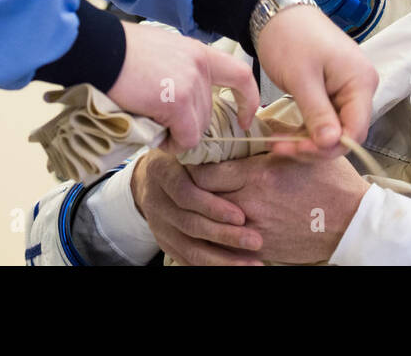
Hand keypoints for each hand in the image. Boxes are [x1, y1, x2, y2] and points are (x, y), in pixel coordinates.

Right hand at [107, 21, 258, 151]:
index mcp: (197, 52)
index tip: (244, 119)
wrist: (101, 51)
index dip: (247, 99)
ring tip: (152, 126)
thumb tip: (179, 94)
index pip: (240, 75)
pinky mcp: (177, 102)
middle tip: (163, 125)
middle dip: (189, 124)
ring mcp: (191, 84)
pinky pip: (186, 137)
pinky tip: (156, 137)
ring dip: (177, 134)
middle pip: (208, 111)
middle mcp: (200, 66)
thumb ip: (178, 69)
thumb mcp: (160, 51)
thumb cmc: (120, 51)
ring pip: (197, 128)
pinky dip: (173, 144)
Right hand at [129, 150, 262, 265]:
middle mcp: (156, 201)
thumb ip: (214, 151)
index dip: (212, 206)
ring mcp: (159, 225)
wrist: (151, 177)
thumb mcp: (192, 143)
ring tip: (253, 263)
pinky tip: (235, 268)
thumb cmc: (184, 156)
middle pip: (190, 224)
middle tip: (256, 241)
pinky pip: (187, 260)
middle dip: (225, 236)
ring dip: (223, 260)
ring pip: (190, 249)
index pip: (184, 193)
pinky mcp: (165, 243)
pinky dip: (212, 267)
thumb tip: (259, 149)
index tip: (241, 216)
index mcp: (161, 171)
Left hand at [186, 152, 370, 264]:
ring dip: (207, 208)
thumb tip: (248, 121)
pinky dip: (223, 228)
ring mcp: (254, 229)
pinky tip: (225, 217)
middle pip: (201, 197)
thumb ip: (271, 136)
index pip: (204, 172)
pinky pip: (229, 239)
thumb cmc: (331, 183)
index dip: (194, 164)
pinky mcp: (261, 247)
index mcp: (258, 177)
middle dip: (195, 186)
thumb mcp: (301, 150)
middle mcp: (250, 205)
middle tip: (192, 176)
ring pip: (212, 220)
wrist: (352, 223)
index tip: (194, 158)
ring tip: (205, 196)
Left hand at [253, 0, 377, 154]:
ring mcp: (346, 89)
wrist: (277, 13)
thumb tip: (331, 144)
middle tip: (281, 149)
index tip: (298, 150)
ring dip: (307, 140)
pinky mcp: (332, 91)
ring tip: (278, 144)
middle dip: (315, 146)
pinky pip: (324, 119)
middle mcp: (360, 87)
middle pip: (345, 132)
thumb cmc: (291, 37)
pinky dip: (306, 129)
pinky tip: (286, 135)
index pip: (356, 130)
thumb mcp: (302, 77)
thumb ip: (318, 112)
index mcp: (360, 82)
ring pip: (332, 129)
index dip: (329, 147)